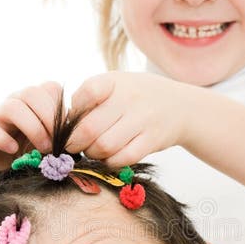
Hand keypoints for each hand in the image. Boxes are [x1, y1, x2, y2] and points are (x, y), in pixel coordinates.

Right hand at [0, 81, 62, 180]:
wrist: (3, 168)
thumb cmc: (32, 151)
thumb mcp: (53, 142)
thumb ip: (65, 135)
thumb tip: (81, 136)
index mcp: (36, 101)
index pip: (50, 88)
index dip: (61, 108)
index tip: (69, 132)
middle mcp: (17, 101)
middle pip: (32, 93)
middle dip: (48, 118)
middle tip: (56, 143)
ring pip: (13, 107)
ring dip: (32, 129)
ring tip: (42, 150)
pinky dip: (2, 138)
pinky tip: (13, 150)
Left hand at [68, 73, 187, 165]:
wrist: (179, 106)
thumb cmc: (135, 97)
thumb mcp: (114, 85)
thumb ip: (89, 99)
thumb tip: (65, 123)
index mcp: (114, 81)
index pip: (86, 94)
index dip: (74, 112)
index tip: (73, 121)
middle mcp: (129, 98)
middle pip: (90, 128)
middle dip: (75, 142)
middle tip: (74, 145)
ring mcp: (143, 119)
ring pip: (104, 146)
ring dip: (92, 153)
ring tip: (93, 150)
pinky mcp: (152, 140)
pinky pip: (123, 158)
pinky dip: (110, 162)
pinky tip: (109, 157)